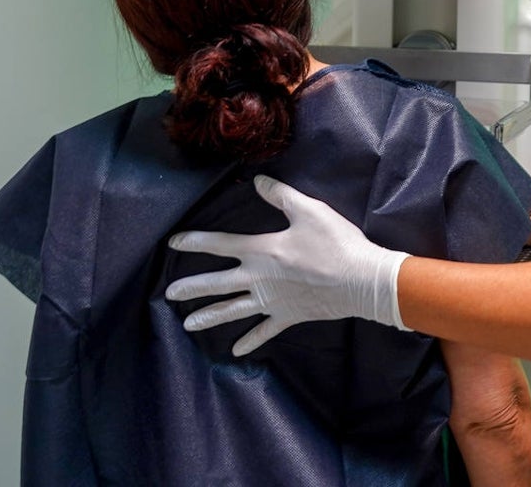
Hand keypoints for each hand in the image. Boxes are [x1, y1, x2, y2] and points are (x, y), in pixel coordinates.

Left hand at [166, 175, 410, 355]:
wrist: (361, 280)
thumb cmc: (335, 243)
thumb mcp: (309, 210)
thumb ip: (281, 195)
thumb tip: (257, 181)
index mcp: (262, 250)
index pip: (220, 244)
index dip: (195, 242)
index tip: (173, 243)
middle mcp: (259, 278)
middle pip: (217, 283)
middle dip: (192, 287)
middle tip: (169, 294)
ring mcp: (272, 301)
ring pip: (233, 310)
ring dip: (209, 316)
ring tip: (188, 324)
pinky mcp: (288, 316)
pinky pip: (264, 331)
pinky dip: (250, 340)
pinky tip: (235, 350)